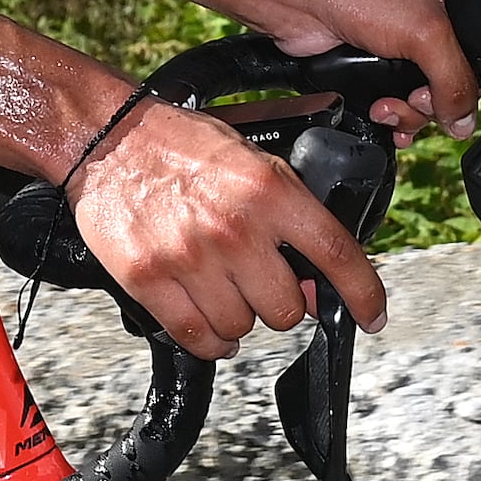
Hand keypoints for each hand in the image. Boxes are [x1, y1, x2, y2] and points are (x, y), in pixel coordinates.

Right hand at [67, 100, 388, 353]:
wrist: (110, 140)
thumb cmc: (181, 147)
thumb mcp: (254, 162)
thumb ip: (289, 216)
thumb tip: (312, 282)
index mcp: (270, 192)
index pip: (336, 254)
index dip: (362, 294)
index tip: (370, 315)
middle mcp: (235, 229)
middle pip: (286, 309)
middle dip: (280, 304)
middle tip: (260, 285)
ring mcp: (191, 258)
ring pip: (242, 328)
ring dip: (239, 320)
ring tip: (223, 293)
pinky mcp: (150, 280)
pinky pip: (196, 337)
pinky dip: (208, 340)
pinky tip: (206, 322)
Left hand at [245, 0, 480, 140]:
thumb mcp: (424, 33)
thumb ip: (456, 81)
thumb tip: (466, 124)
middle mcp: (443, 16)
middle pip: (473, 77)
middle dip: (450, 100)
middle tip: (426, 100)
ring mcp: (411, 43)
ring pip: (437, 98)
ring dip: (415, 113)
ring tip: (390, 106)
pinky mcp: (382, 65)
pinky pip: (405, 104)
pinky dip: (397, 117)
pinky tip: (382, 117)